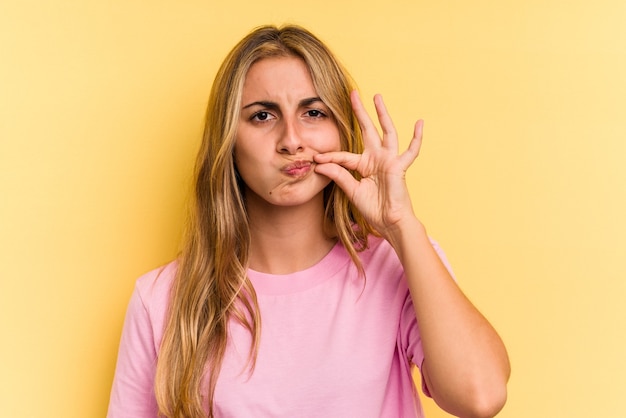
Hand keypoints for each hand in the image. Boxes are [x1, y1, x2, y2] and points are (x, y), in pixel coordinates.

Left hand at [314, 90, 422, 237]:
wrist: (389, 222)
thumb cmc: (373, 209)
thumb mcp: (352, 191)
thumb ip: (339, 176)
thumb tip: (320, 165)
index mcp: (364, 165)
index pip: (344, 155)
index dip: (330, 157)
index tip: (315, 158)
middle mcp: (376, 158)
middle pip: (367, 130)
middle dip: (360, 112)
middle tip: (353, 94)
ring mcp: (389, 160)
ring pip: (386, 131)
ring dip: (382, 114)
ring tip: (377, 97)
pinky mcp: (399, 166)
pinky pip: (411, 151)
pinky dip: (416, 138)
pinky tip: (419, 123)